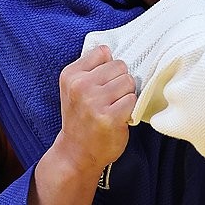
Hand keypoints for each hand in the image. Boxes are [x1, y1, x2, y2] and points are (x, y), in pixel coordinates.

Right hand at [54, 45, 135, 177]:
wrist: (76, 153)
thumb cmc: (81, 119)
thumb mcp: (75, 89)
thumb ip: (91, 69)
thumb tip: (116, 51)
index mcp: (71, 75)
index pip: (103, 52)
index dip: (109, 67)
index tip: (103, 82)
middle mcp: (80, 86)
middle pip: (120, 66)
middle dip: (120, 81)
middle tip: (110, 99)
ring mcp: (94, 101)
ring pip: (128, 82)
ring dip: (126, 95)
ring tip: (114, 108)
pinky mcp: (109, 117)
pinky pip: (133, 100)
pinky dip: (130, 109)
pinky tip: (118, 118)